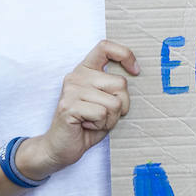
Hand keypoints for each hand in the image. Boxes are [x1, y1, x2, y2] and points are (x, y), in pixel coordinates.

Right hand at [22, 40, 139, 176]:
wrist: (60, 148)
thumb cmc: (86, 124)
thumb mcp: (105, 101)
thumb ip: (115, 87)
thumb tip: (135, 71)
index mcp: (85, 70)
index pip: (105, 47)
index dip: (125, 54)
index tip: (135, 70)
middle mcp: (77, 76)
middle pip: (120, 83)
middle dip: (121, 106)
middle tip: (103, 115)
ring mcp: (71, 90)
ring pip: (115, 102)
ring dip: (110, 119)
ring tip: (94, 122)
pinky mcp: (69, 106)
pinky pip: (102, 113)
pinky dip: (101, 125)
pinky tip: (87, 126)